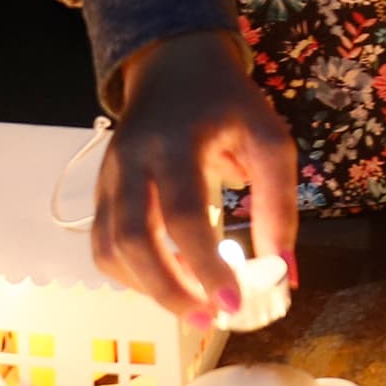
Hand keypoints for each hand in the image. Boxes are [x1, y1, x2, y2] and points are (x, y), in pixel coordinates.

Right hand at [94, 33, 297, 323]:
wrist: (174, 65)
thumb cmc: (227, 104)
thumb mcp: (268, 138)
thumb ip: (279, 201)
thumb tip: (284, 270)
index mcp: (174, 143)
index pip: (182, 214)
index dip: (205, 265)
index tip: (235, 303)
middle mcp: (131, 161)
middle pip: (132, 239)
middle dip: (169, 290)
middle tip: (210, 319)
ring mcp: (109, 177)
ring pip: (109, 248)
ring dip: (148, 289)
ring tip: (194, 308)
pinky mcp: (101, 191)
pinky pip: (103, 243)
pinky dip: (130, 275)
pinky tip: (167, 283)